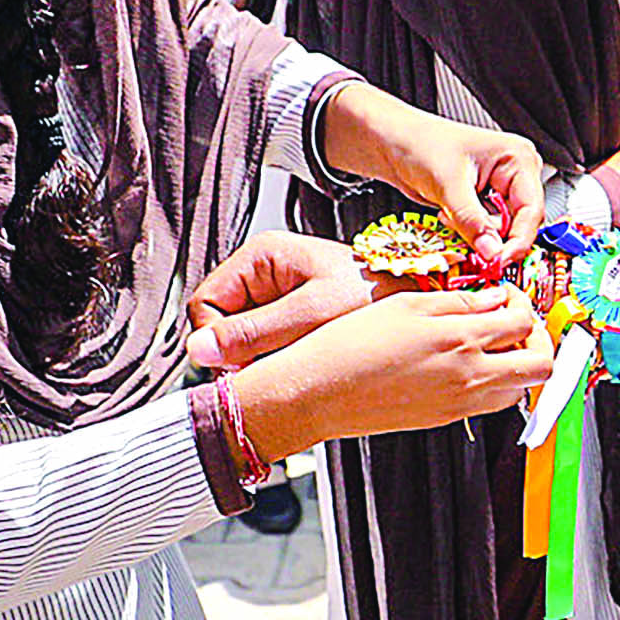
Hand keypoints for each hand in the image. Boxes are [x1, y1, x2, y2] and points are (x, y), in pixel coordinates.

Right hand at [189, 229, 374, 369]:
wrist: (418, 298)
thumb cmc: (376, 295)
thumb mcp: (311, 315)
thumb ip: (254, 332)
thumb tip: (201, 348)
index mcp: (261, 256)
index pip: (205, 303)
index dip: (216, 338)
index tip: (239, 363)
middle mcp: (263, 272)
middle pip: (221, 323)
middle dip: (240, 350)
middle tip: (273, 363)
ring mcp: (276, 295)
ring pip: (241, 338)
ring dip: (261, 355)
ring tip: (296, 355)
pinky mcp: (290, 316)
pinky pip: (265, 344)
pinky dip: (277, 357)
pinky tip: (303, 356)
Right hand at [232, 286, 554, 454]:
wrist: (318, 394)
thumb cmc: (348, 348)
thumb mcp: (405, 304)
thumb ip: (457, 301)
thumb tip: (492, 298)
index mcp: (460, 338)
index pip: (523, 320)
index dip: (522, 301)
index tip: (505, 295)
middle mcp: (469, 375)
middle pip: (540, 364)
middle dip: (538, 339)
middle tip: (516, 323)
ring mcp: (461, 402)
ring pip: (521, 388)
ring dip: (519, 364)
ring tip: (493, 344)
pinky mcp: (447, 419)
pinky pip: (492, 404)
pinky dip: (496, 383)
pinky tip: (469, 365)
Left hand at [377, 110, 550, 264]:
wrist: (394, 144)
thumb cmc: (421, 145)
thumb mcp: (448, 185)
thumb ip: (472, 222)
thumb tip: (492, 252)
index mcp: (518, 158)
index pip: (532, 209)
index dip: (518, 240)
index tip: (499, 261)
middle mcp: (515, 175)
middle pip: (521, 224)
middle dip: (494, 238)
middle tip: (472, 249)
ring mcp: (501, 190)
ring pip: (503, 231)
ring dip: (477, 235)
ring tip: (451, 216)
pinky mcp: (485, 204)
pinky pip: (487, 231)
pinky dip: (469, 233)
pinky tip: (450, 217)